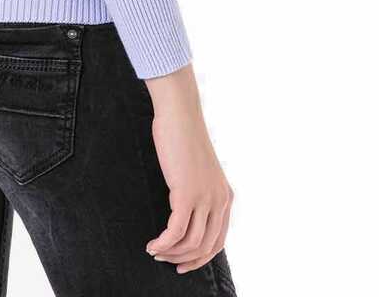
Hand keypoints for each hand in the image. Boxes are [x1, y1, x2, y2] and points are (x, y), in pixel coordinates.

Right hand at [144, 64, 232, 273]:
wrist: (180, 114)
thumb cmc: (184, 137)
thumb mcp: (199, 170)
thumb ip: (200, 191)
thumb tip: (186, 211)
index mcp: (226, 197)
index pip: (218, 241)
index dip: (200, 258)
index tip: (183, 264)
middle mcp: (220, 200)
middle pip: (206, 247)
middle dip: (185, 260)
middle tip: (167, 262)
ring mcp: (204, 198)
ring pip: (190, 243)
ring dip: (171, 252)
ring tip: (155, 251)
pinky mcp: (186, 194)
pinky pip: (176, 231)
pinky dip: (163, 243)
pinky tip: (152, 244)